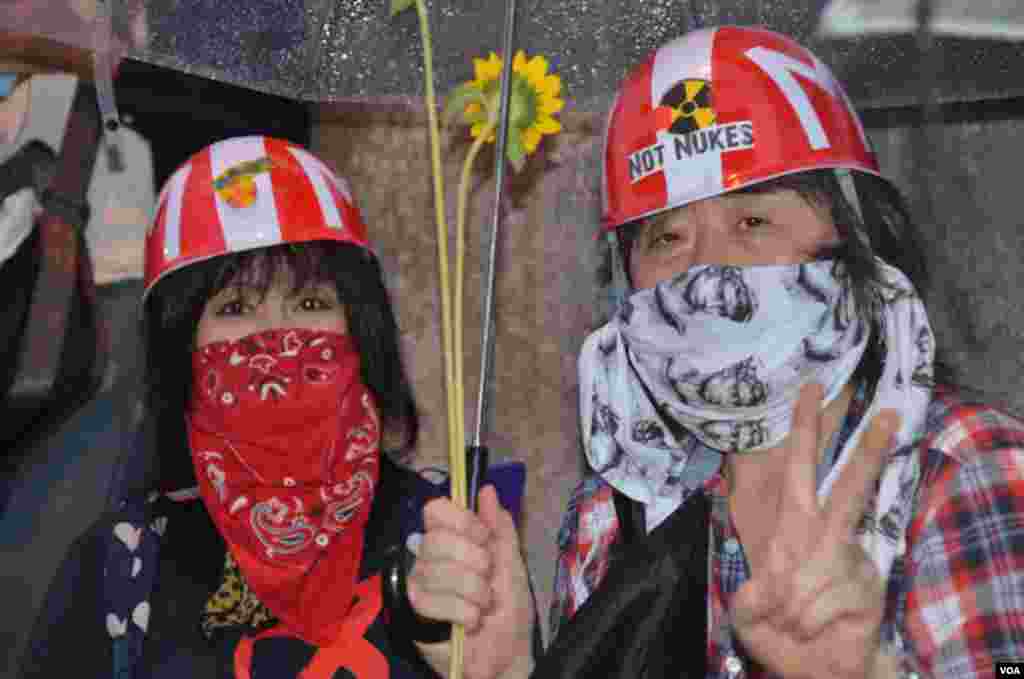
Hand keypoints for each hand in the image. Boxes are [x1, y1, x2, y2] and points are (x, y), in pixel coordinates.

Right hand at [408, 485, 534, 678]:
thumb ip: (500, 526)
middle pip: (435, 539)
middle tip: (488, 578)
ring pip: (438, 571)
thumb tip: (486, 490)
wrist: (509, 652)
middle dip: (473, 560)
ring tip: (484, 605)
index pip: (434, 510)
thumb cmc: (509, 607)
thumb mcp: (511, 561)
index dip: (460, 521)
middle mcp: (429, 558)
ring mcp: (419, 585)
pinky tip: (471, 622)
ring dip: (474, 591)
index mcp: (451, 540)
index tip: (483, 538)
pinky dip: (463, 612)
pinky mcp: (414, 614)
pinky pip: (433, 601)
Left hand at [731, 383, 899, 678]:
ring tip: (792, 622)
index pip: (794, 472)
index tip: (808, 387)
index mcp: (789, 529)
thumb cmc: (781, 631)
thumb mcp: (748, 610)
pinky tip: (807, 628)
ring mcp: (845, 558)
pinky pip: (829, 596)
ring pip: (824, 555)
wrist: (816, 667)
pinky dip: (807, 620)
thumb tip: (765, 585)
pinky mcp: (865, 586)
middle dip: (843, 442)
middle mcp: (818, 534)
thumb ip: (750, 595)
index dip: (800, 433)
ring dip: (795, 601)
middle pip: (834, 482)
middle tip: (859, 401)